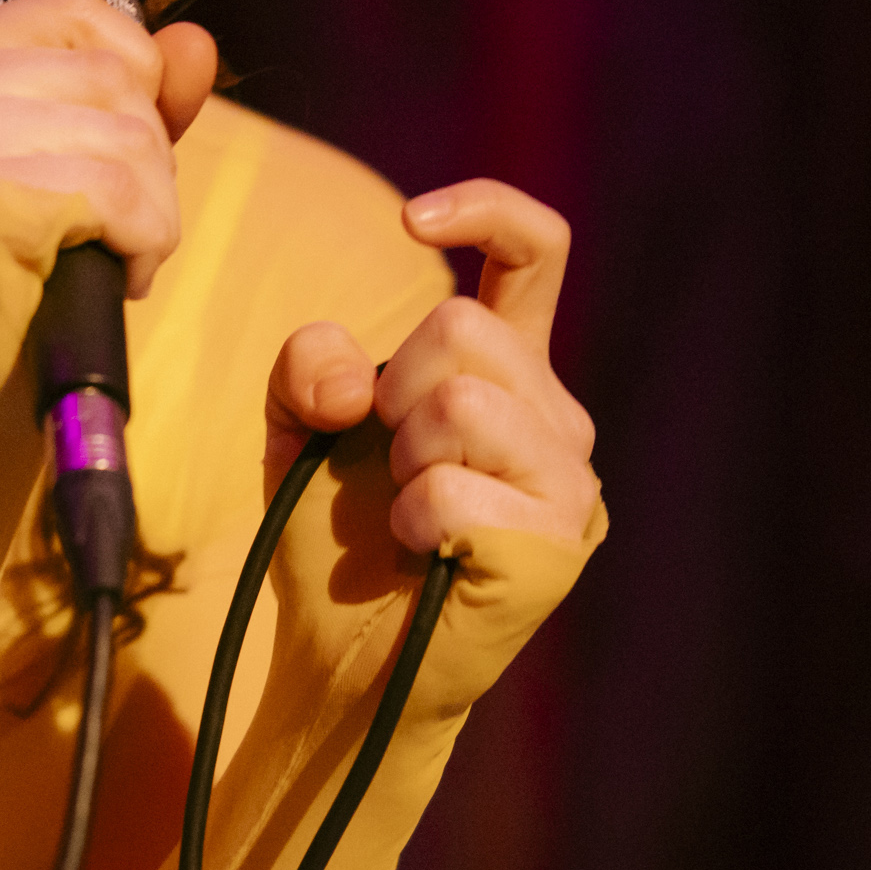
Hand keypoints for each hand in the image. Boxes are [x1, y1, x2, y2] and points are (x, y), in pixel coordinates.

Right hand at [0, 0, 218, 295]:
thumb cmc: (24, 276)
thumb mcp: (81, 162)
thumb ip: (137, 97)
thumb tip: (197, 43)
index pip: (73, 12)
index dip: (132, 77)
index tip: (117, 153)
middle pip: (110, 76)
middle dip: (149, 157)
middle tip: (120, 223)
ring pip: (125, 136)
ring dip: (154, 207)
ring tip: (121, 252)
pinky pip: (116, 193)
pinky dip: (145, 239)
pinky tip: (122, 276)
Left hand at [267, 181, 599, 554]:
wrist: (343, 659)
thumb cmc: (336, 541)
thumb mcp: (300, 426)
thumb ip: (307, 366)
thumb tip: (356, 381)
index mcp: (510, 373)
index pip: (536, 252)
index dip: (485, 209)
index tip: (409, 224)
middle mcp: (557, 419)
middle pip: (462, 329)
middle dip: (389, 390)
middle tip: (386, 460)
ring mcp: (569, 484)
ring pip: (461, 404)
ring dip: (402, 460)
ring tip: (408, 514)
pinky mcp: (555, 547)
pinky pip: (455, 492)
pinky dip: (413, 522)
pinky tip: (425, 556)